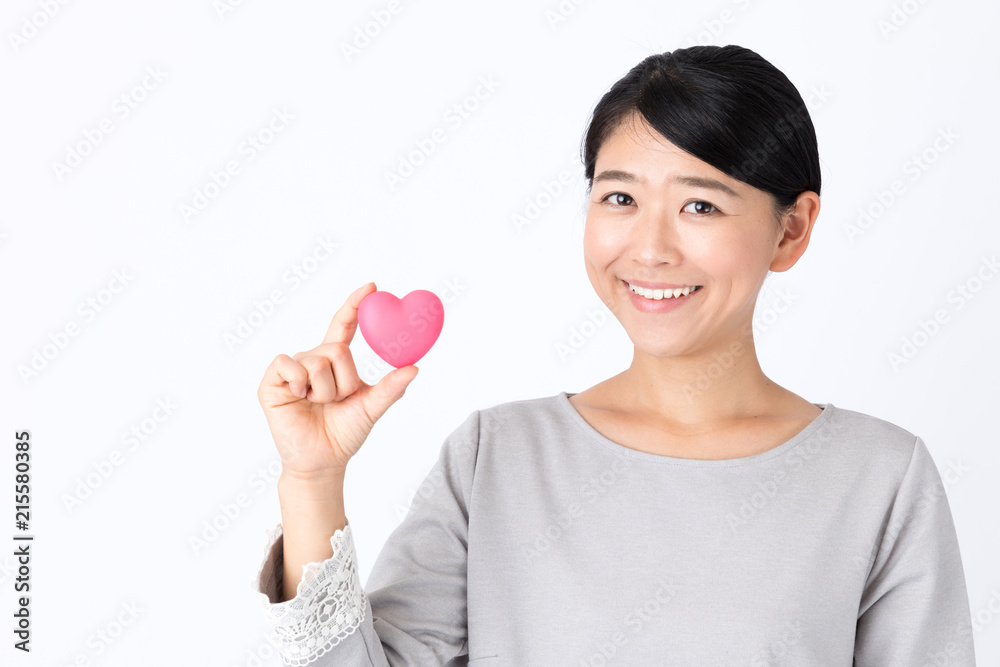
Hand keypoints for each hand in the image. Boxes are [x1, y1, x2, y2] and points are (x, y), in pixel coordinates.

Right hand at [257, 282, 418, 478]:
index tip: (372, 286)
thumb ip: (391, 388)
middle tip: (336, 400)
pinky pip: (290, 365)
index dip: (355, 305)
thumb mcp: (371, 408)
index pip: (344, 326)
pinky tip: (299, 398)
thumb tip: (414, 367)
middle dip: (344, 380)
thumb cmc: (344, 434)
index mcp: (334, 362)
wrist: (322, 461)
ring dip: (325, 390)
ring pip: (318, 360)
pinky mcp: (273, 380)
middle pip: (337, 349)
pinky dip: (301, 384)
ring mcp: (292, 369)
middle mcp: (312, 359)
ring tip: (317, 405)